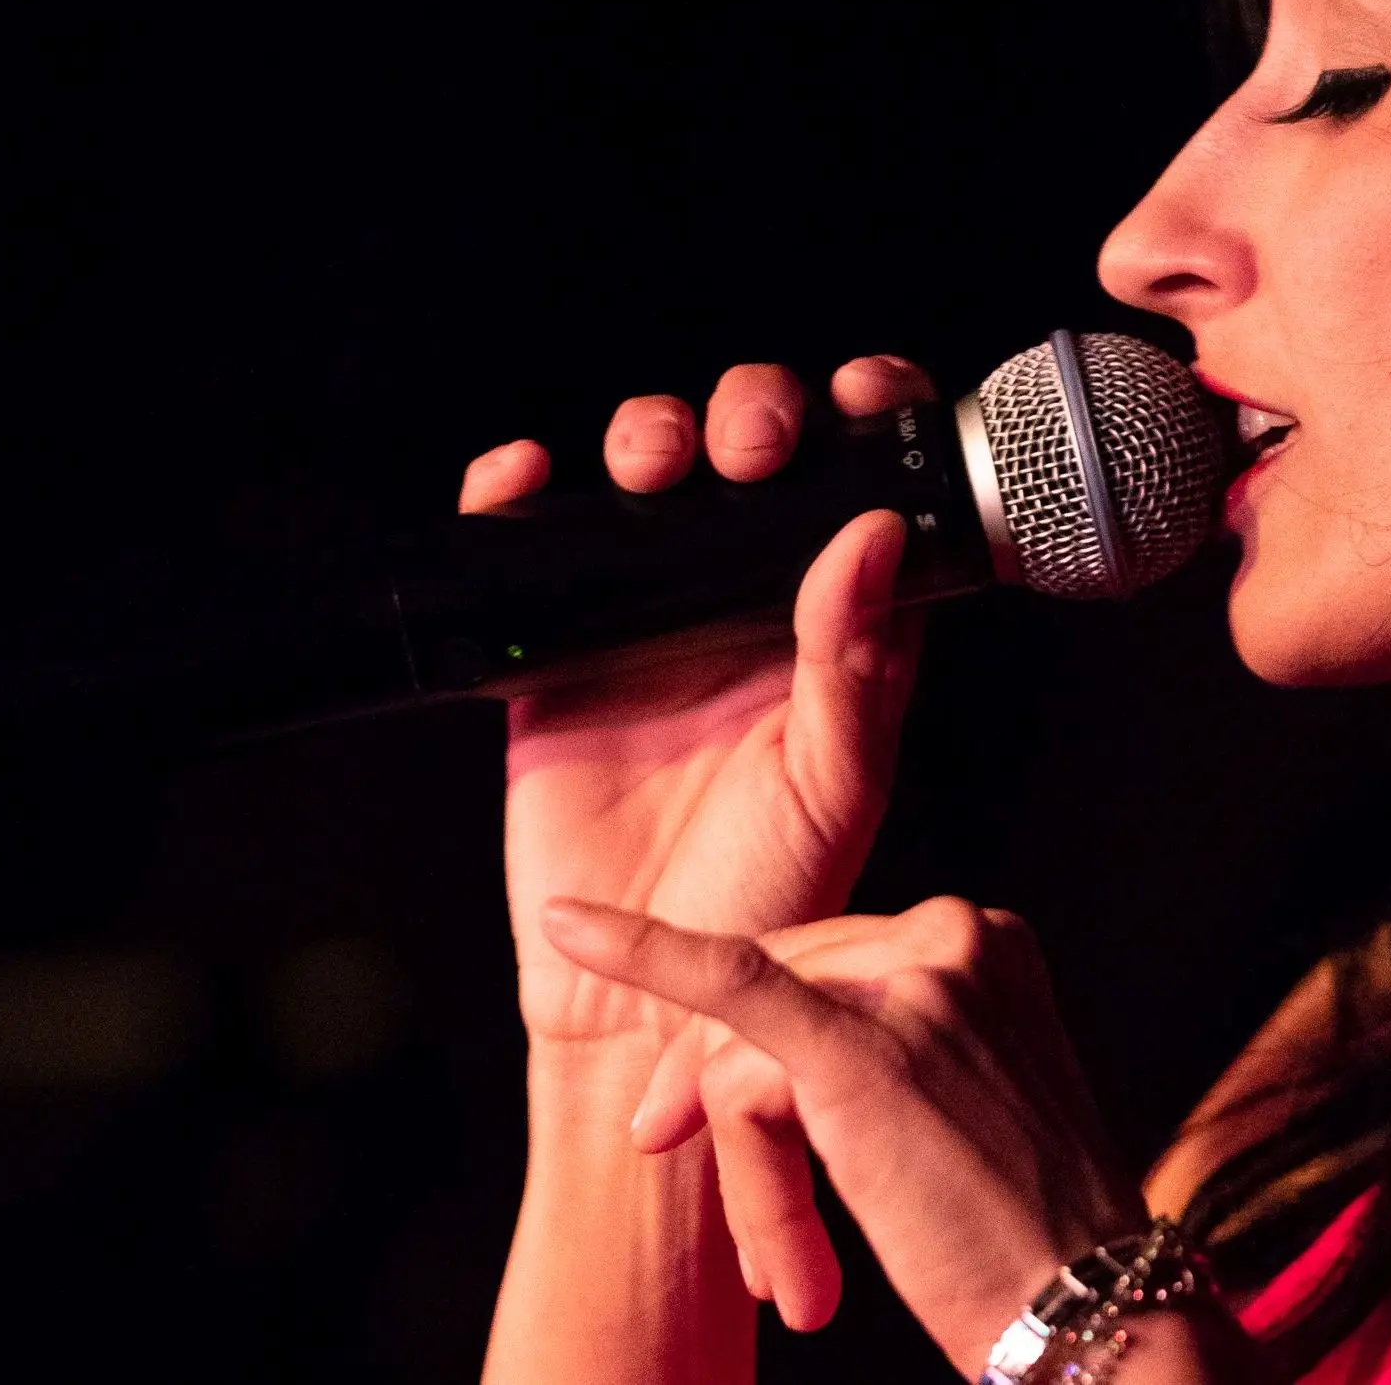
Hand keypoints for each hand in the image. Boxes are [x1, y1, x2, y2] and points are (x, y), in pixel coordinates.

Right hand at [460, 356, 936, 1044]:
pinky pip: (529, 547)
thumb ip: (855, 665)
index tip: (858, 396)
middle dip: (752, 414)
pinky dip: (515, 495)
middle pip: (752, 455)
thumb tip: (874, 535)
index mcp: (834, 626)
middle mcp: (748, 607)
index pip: (863, 486)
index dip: (865, 419)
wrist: (640, 995)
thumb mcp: (833, 787)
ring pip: (648, 479)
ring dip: (646, 434)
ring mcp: (650, 621)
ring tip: (651, 467)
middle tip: (750, 449)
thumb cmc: (764, 901)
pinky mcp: (556, 651)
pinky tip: (525, 482)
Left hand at [536, 895, 1150, 1373]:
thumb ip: (889, 1042)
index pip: (830, 962)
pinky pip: (733, 987)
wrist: (1087, 1310)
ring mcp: (916, 982)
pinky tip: (574, 929)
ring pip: (753, 1041)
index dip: (756, 1039)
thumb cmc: (1025, 1234)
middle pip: (780, 985)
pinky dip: (643, 954)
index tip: (718, 1119)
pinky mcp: (865, 1045)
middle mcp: (958, 937)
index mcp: (986, 940)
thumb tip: (759, 1053)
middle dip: (719, 1089)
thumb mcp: (968, 1100)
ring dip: (744, 1167)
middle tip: (671, 1159)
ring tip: (784, 1272)